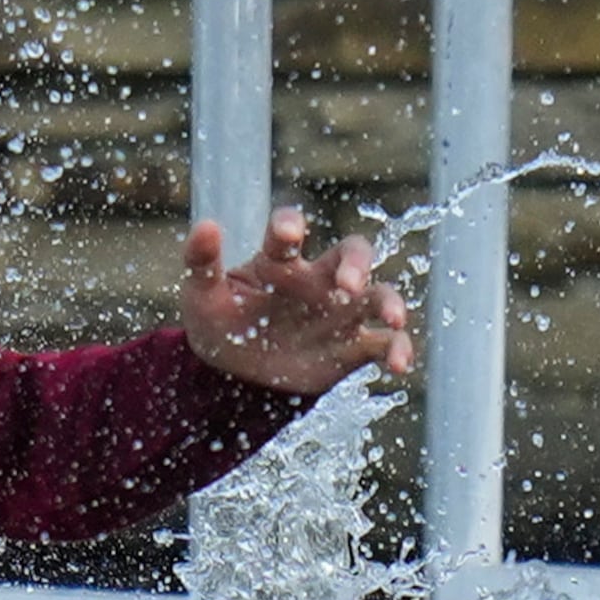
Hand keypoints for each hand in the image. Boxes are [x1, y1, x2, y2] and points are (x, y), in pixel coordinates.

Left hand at [178, 207, 412, 395]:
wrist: (234, 376)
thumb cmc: (220, 324)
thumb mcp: (201, 296)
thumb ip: (202, 263)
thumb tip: (207, 225)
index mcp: (277, 262)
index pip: (287, 231)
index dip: (290, 224)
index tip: (290, 233)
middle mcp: (316, 280)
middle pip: (351, 252)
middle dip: (356, 263)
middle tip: (349, 284)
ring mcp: (339, 312)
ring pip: (378, 293)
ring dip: (390, 302)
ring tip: (392, 319)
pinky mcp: (353, 346)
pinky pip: (384, 342)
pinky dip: (397, 349)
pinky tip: (397, 365)